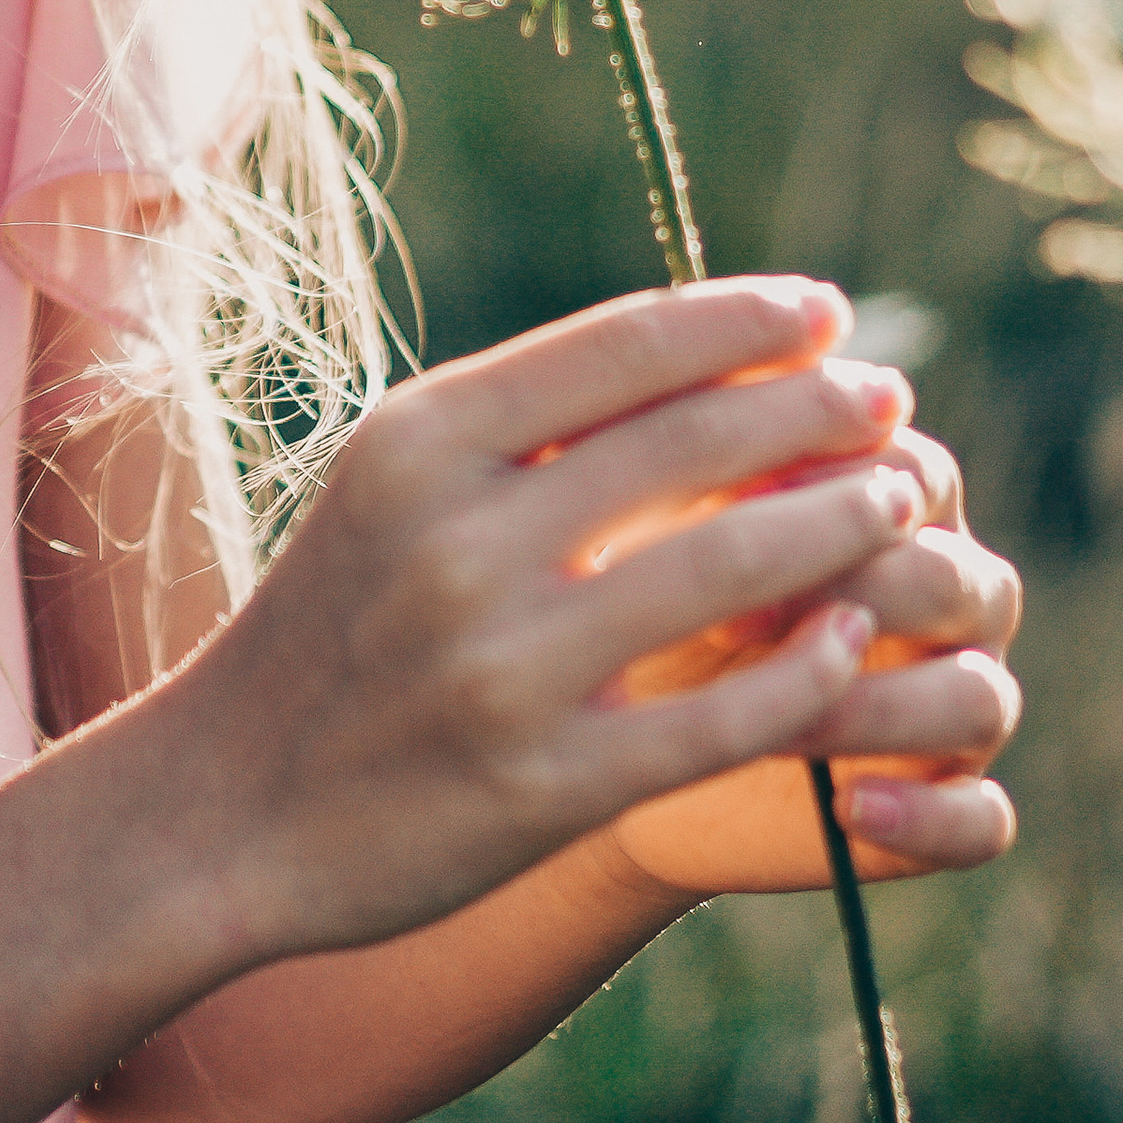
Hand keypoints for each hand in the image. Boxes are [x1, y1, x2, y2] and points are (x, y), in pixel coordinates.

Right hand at [173, 276, 930, 969]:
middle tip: (895, 402)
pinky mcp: (547, 784)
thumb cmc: (335, 625)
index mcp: (421, 440)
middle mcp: (459, 539)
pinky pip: (724, 715)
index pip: (627, 342)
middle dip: (823, 409)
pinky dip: (809, 668)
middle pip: (695, 439)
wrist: (222, 808)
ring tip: (899, 503)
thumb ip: (522, 417)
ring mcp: (504, 667)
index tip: (831, 314)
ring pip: (730, 565)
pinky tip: (854, 638)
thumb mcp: (391, 484)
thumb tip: (701, 343)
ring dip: (840, 522)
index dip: (751, 318)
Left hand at [595, 417, 1020, 897]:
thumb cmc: (640, 590)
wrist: (613, 727)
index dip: (825, 487)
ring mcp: (961, 700)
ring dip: (880, 709)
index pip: (910, 470)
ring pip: (979, 698)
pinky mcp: (946, 803)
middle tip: (737, 616)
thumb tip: (676, 395)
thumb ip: (683, 450)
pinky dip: (930, 817)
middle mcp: (952, 594)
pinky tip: (853, 809)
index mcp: (899, 502)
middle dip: (855, 592)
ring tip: (780, 724)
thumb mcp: (651, 522)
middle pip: (955, 579)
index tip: (719, 506)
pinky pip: (985, 820)